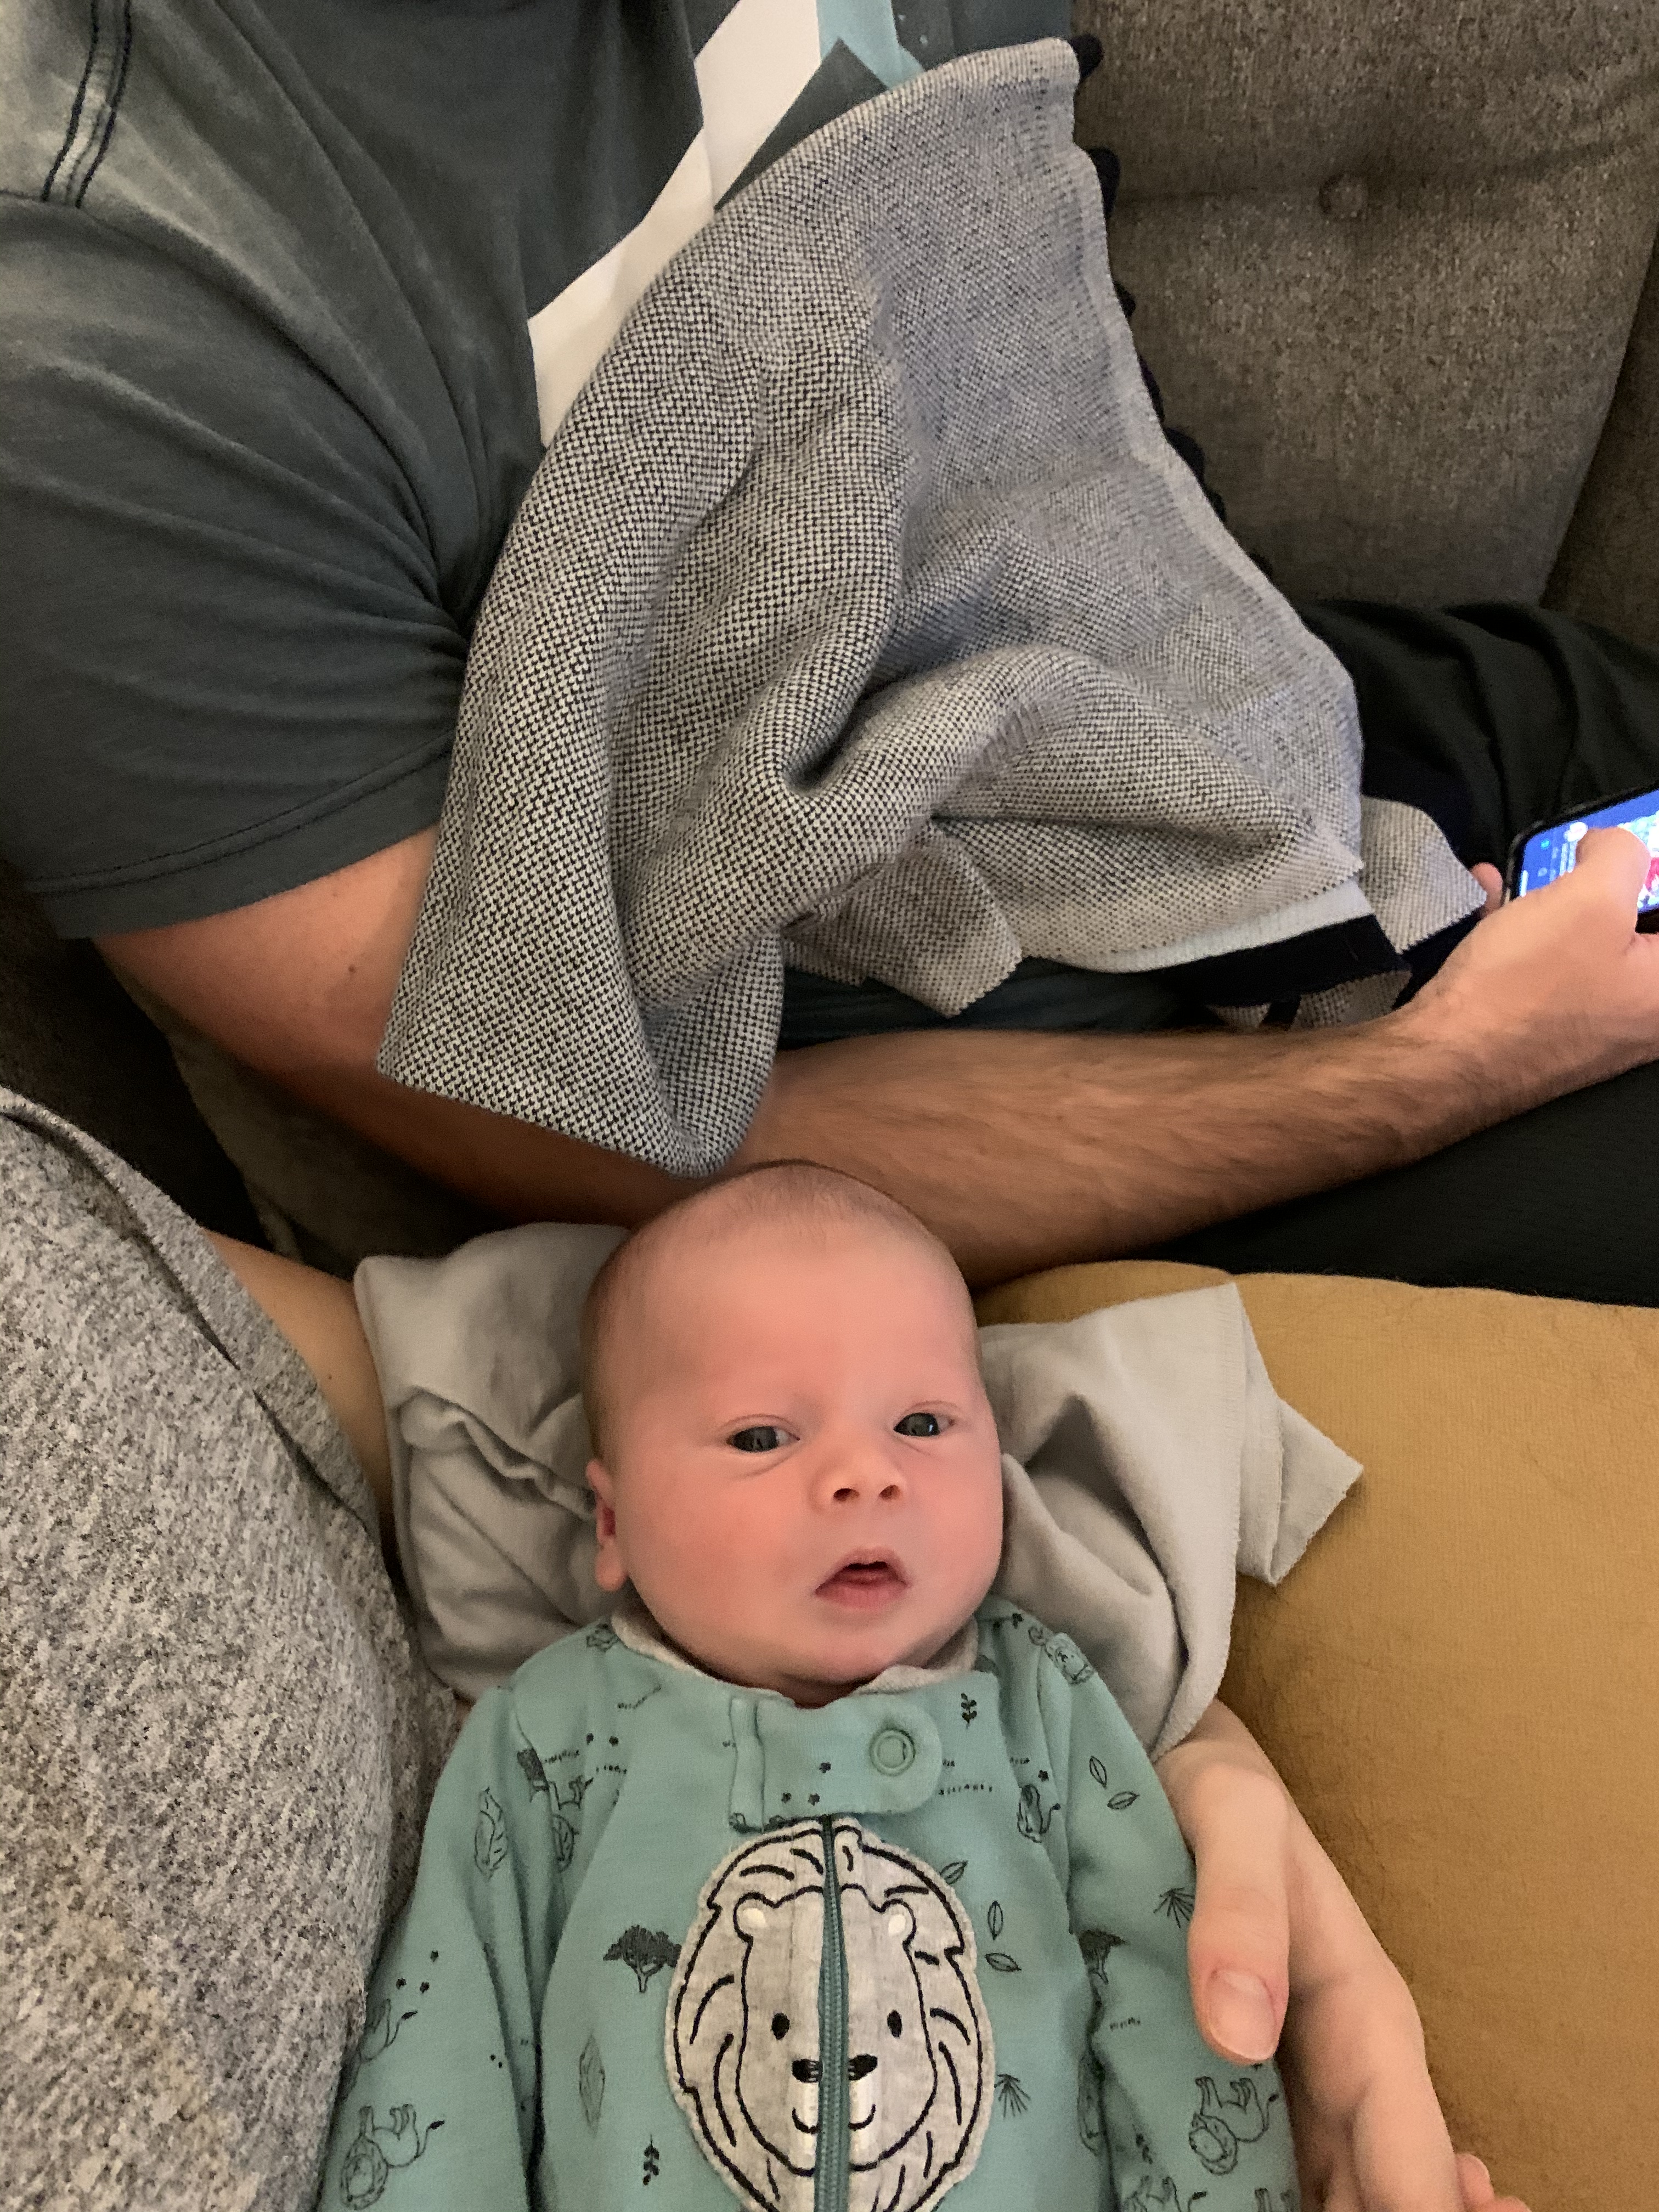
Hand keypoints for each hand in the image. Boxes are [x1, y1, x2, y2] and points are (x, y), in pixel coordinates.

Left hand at [1155, 1703, 1530, 2211]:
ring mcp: (1296, 2089)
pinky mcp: (1240, 2093)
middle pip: (1382, 2194)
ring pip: (1331, 2193)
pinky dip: (1273, 2205)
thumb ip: (1241, 1911)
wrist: (1167, 1768)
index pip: (1412, 2152)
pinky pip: (1272, 2177)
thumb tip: (1238, 2034)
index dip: (1415, 2211)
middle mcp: (1347, 2070)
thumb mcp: (1231, 1817)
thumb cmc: (1212, 1789)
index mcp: (1366, 2013)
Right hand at [1406, 826, 1658, 1107]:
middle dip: (1604, 887)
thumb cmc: (1525, 985)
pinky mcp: (1545, 1031)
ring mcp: (1593, 1029)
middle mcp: (1643, 1018)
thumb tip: (1615, 844)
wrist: (1441, 1061)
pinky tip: (1494, 901)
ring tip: (1524, 875)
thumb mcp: (1589, 897)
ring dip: (1557, 902)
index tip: (1619, 858)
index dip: (1650, 878)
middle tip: (1580, 861)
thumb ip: (1622, 854)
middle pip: (1638, 931)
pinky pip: (1550, 967)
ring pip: (1589, 944)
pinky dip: (1525, 932)